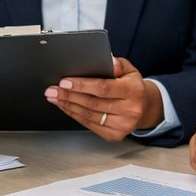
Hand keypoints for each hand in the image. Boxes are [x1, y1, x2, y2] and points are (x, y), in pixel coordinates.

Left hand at [44, 58, 160, 140]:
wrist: (144, 107)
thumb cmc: (132, 86)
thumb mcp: (129, 70)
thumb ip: (118, 64)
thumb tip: (108, 60)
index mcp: (134, 91)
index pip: (103, 88)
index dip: (82, 85)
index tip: (65, 82)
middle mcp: (130, 110)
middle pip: (93, 103)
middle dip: (69, 95)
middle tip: (52, 90)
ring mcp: (122, 125)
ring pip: (89, 115)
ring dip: (68, 106)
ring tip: (55, 97)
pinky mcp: (114, 135)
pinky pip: (89, 125)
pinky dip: (74, 115)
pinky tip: (66, 107)